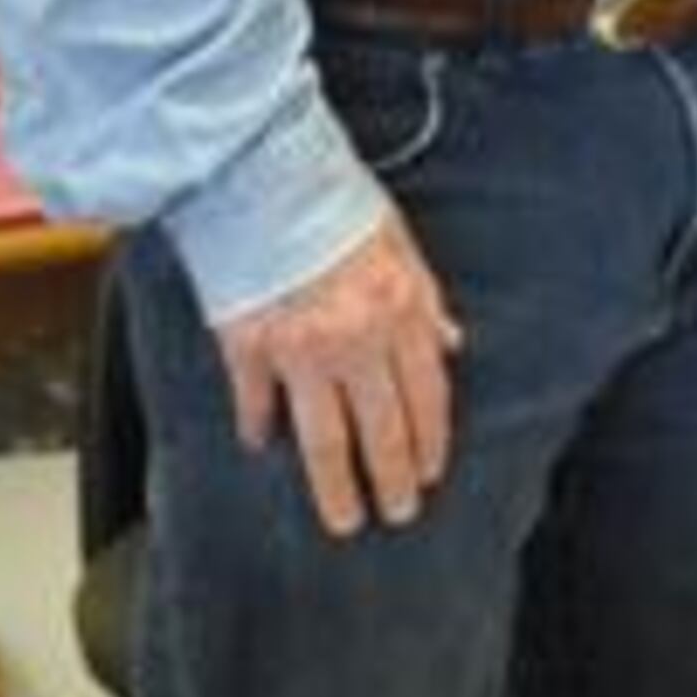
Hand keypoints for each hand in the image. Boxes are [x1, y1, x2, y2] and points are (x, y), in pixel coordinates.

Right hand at [215, 212, 464, 539]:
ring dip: (336, 486)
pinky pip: (256, 403)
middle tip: (396, 514)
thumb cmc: (336, 204)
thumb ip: (426, 300)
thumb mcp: (402, 243)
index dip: (430, 441)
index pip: (426, 396)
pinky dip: (260, 428)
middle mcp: (355, 340)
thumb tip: (448, 343)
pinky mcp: (247, 348)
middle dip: (393, 480)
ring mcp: (299, 351)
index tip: (430, 474)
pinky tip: (262, 447)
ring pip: (322, 439)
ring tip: (344, 519)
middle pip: (380, 430)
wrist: (264, 177)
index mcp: (399, 311)